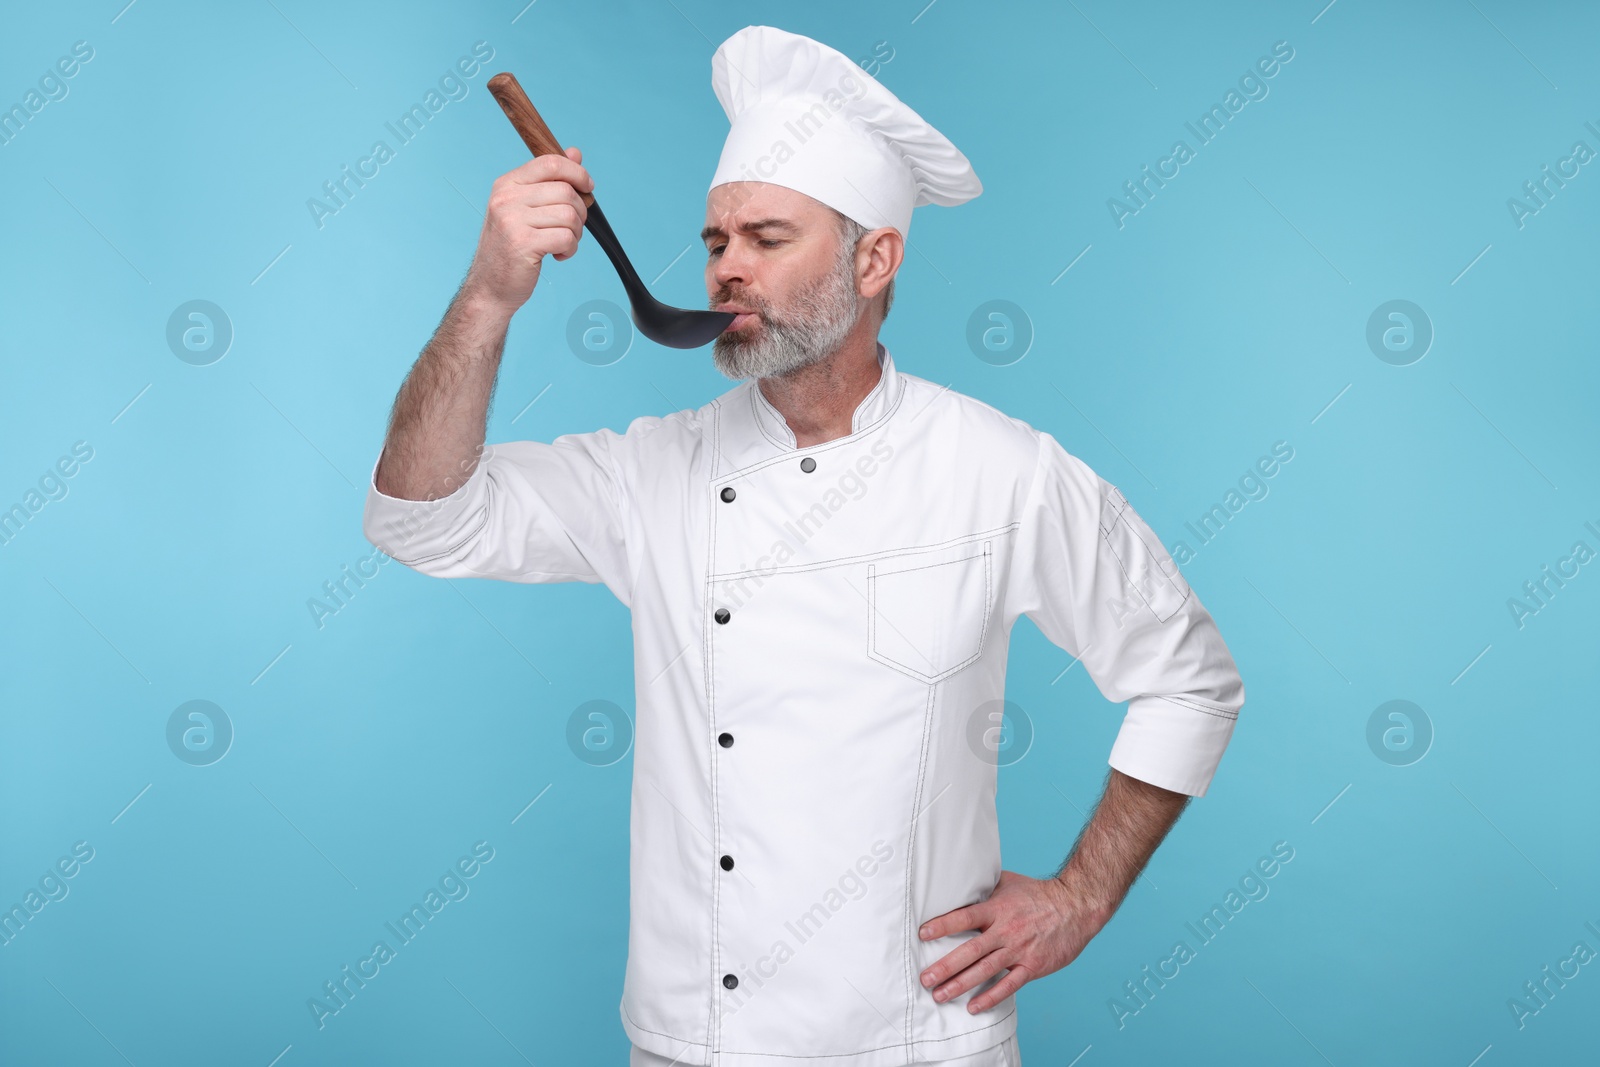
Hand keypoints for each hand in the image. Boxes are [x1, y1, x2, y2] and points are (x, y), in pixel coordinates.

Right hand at [463, 146, 593, 315]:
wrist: (490, 287)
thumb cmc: (512, 247)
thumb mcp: (526, 208)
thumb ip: (550, 180)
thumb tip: (575, 153)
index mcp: (506, 184)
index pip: (550, 162)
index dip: (577, 173)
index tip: (588, 187)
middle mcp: (506, 198)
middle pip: (566, 191)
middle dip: (580, 212)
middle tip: (571, 229)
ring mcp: (512, 220)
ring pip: (570, 215)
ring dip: (576, 233)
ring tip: (562, 243)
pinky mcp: (522, 244)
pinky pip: (567, 238)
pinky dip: (570, 249)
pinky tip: (558, 255)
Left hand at [917, 869, 1111, 1013]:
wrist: (1076, 907)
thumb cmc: (1039, 893)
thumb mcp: (1008, 883)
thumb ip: (984, 887)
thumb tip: (959, 881)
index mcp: (997, 909)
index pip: (965, 917)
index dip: (943, 925)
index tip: (922, 934)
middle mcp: (1005, 930)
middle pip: (970, 950)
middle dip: (945, 966)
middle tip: (924, 979)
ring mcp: (1019, 950)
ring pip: (985, 970)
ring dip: (960, 984)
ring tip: (939, 995)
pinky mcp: (1032, 966)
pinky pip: (1009, 985)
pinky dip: (990, 997)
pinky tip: (973, 1007)